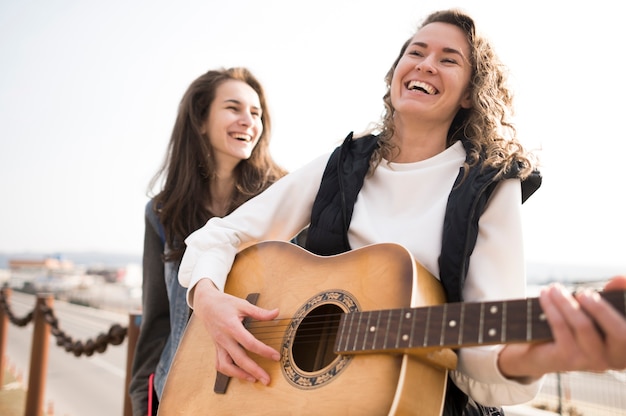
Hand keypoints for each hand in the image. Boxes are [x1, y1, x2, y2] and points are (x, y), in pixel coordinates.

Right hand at [192, 278, 279, 384]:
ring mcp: (219, 345)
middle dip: (254, 371)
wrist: (205, 304)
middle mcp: (224, 338)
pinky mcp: (216, 348)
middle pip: (239, 359)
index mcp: (231, 327)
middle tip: (267, 379)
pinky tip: (239, 374)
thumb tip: (276, 313)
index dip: (264, 351)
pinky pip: (220, 364)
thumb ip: (260, 312)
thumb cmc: (224, 303)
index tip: (276, 356)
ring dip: (240, 375)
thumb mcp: (243, 304)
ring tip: (253, 379)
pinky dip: (229, 372)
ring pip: (226, 366)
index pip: (249, 343)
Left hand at [498, 275, 625, 379]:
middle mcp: (616, 358)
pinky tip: (545, 295)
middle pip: (620, 333)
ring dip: (568, 302)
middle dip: (601, 308)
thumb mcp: (598, 311)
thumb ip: (614, 296)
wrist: (542, 352)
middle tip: (584, 292)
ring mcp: (592, 361)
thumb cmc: (577, 327)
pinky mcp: (568, 360)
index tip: (619, 286)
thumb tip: (618, 280)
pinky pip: (561, 327)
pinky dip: (552, 307)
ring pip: (584, 326)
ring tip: (555, 288)